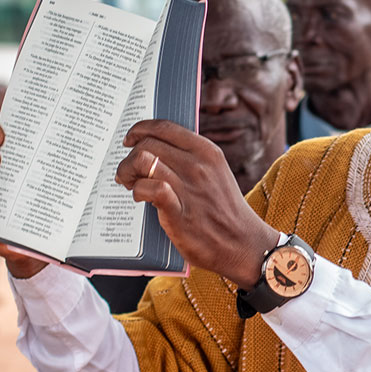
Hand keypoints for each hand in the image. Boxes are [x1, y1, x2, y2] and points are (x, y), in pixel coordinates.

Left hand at [115, 119, 279, 286]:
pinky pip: (149, 188)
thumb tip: (158, 152)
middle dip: (129, 156)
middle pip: (148, 143)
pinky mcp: (179, 211)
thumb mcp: (216, 173)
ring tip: (128, 183)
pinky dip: (137, 190)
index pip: (165, 127)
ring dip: (126, 171)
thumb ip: (192, 160)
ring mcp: (188, 187)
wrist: (244, 244)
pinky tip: (140, 197)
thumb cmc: (225, 211)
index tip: (130, 138)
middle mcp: (198, 164)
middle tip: (127, 172)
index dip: (140, 129)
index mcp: (207, 151)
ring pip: (142, 160)